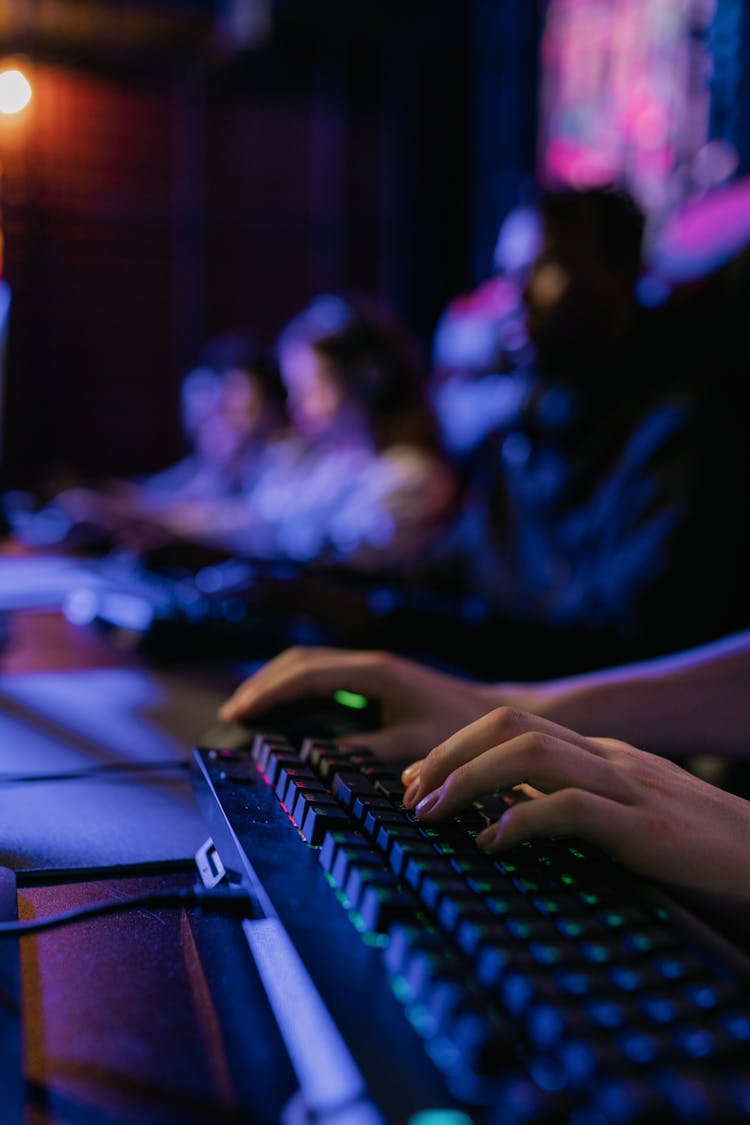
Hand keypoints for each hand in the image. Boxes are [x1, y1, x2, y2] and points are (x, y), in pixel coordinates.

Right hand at [218, 646, 498, 760]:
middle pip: (299, 661)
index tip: (239, 713)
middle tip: (232, 714)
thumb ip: (365, 752)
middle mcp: (368, 664)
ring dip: (275, 683)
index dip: (268, 693)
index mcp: (374, 674)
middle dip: (262, 684)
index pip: (306, 675)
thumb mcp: (412, 746)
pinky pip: (323, 675)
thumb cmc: (462, 731)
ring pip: (309, 664)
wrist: (498, 716)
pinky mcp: (375, 679)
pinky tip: (285, 709)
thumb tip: (316, 759)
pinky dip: (295, 688)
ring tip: (248, 710)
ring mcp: (371, 668)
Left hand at [402, 706, 749, 896]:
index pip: (515, 726)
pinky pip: (572, 809)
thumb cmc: (702, 853)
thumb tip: (509, 815)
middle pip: (511, 725)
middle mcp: (611, 758)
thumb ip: (575, 809)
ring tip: (430, 813)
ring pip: (532, 752)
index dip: (456, 746)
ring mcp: (631, 787)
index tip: (416, 779)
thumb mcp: (628, 819)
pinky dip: (521, 821)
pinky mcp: (648, 828)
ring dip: (468, 778)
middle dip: (448, 753)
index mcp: (603, 756)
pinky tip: (490, 845)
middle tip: (407, 792)